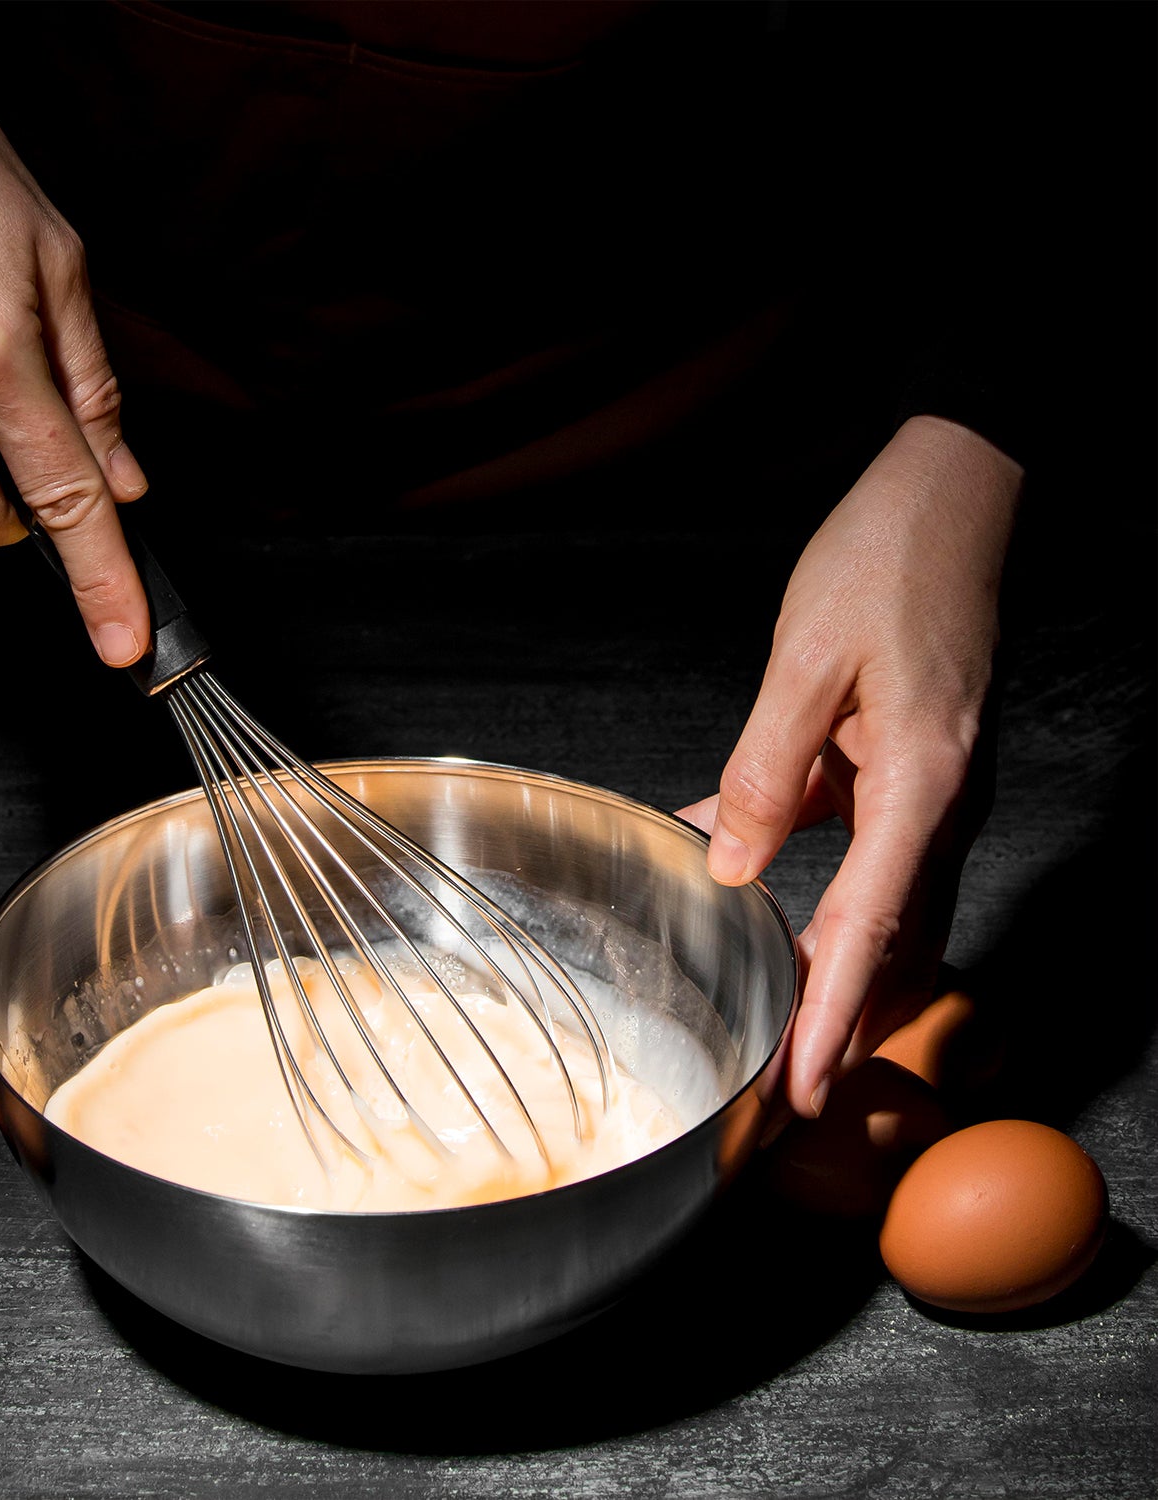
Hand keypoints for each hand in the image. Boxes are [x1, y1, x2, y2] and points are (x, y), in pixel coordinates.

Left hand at [678, 415, 1022, 1117]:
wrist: (951, 497)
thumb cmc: (886, 562)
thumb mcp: (804, 662)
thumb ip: (764, 770)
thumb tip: (735, 866)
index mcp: (921, 784)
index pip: (870, 930)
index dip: (830, 1017)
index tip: (800, 1086)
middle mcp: (941, 801)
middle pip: (892, 939)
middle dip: (842, 1016)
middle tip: (789, 1084)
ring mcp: (932, 785)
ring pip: (882, 903)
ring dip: (831, 960)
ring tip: (777, 1012)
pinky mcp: (909, 762)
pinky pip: (860, 839)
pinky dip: (807, 869)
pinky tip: (738, 867)